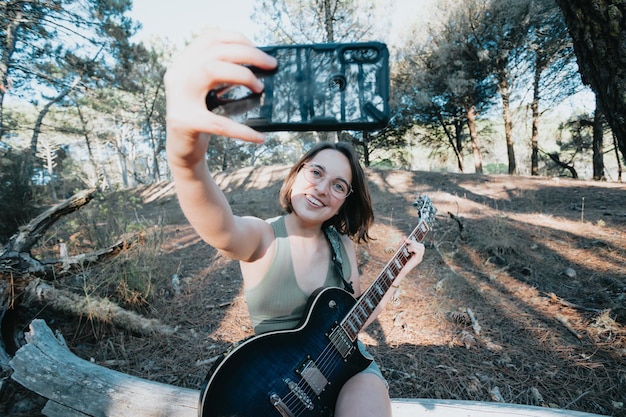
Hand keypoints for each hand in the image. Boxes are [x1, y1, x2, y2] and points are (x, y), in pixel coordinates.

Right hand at [165, 29, 276, 164]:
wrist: (182, 150)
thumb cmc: (203, 117)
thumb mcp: (210, 90)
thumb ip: (225, 73)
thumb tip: (261, 62)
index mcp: (184, 64)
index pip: (209, 37)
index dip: (237, 38)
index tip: (258, 49)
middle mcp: (178, 75)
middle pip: (215, 51)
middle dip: (249, 54)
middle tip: (271, 65)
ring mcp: (178, 98)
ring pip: (212, 70)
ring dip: (243, 75)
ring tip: (260, 89)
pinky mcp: (185, 122)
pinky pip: (219, 123)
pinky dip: (243, 131)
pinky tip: (260, 137)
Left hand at [400, 237, 424, 275]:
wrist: (398, 269)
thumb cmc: (398, 260)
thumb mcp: (400, 249)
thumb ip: (402, 243)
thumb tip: (404, 236)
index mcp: (416, 254)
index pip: (419, 245)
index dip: (414, 241)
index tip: (406, 240)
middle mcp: (419, 256)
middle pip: (421, 245)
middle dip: (414, 243)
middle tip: (407, 245)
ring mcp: (419, 258)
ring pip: (421, 247)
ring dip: (414, 246)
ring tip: (407, 249)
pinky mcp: (417, 260)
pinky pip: (419, 251)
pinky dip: (413, 248)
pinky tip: (408, 250)